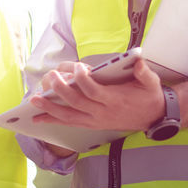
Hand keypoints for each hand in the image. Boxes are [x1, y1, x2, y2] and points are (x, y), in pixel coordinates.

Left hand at [27, 57, 164, 132]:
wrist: (153, 116)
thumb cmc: (149, 96)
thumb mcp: (151, 82)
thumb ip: (144, 73)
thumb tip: (138, 62)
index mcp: (115, 100)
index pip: (94, 91)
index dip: (83, 80)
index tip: (77, 67)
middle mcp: (102, 113)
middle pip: (77, 103)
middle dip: (61, 90)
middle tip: (50, 76)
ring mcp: (95, 121)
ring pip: (69, 117)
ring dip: (50, 108)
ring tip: (34, 100)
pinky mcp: (91, 125)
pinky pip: (69, 124)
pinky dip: (53, 120)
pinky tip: (38, 117)